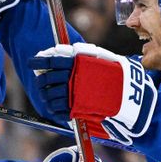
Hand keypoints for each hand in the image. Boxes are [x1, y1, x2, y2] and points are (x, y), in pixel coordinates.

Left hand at [30, 43, 157, 144]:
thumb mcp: (97, 57)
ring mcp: (74, 94)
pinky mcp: (76, 109)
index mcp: (78, 63)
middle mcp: (73, 77)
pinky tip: (53, 104)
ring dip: (45, 94)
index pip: (50, 61)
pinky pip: (56, 109)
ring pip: (50, 95)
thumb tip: (57, 53)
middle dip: (41, 80)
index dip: (38, 62)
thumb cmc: (114, 73)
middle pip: (47, 79)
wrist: (128, 93)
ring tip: (46, 92)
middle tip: (40, 79)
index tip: (32, 62)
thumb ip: (78, 55)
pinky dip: (52, 107)